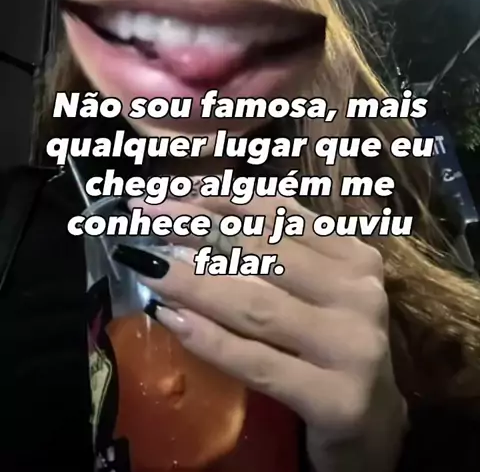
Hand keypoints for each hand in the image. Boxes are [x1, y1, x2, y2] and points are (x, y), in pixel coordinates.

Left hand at [124, 195, 406, 471]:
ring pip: (256, 305)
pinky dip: (211, 340)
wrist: (373, 423)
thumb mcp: (313, 287)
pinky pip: (258, 362)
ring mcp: (352, 346)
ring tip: (149, 266)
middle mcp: (359, 293)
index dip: (218, 197)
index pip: (277, 213)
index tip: (168, 190)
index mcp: (353, 255)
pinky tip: (173, 319)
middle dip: (197, 229)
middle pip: (263, 251)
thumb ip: (274, 249)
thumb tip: (194, 205)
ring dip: (194, 282)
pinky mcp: (335, 398)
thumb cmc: (330, 341)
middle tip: (146, 214)